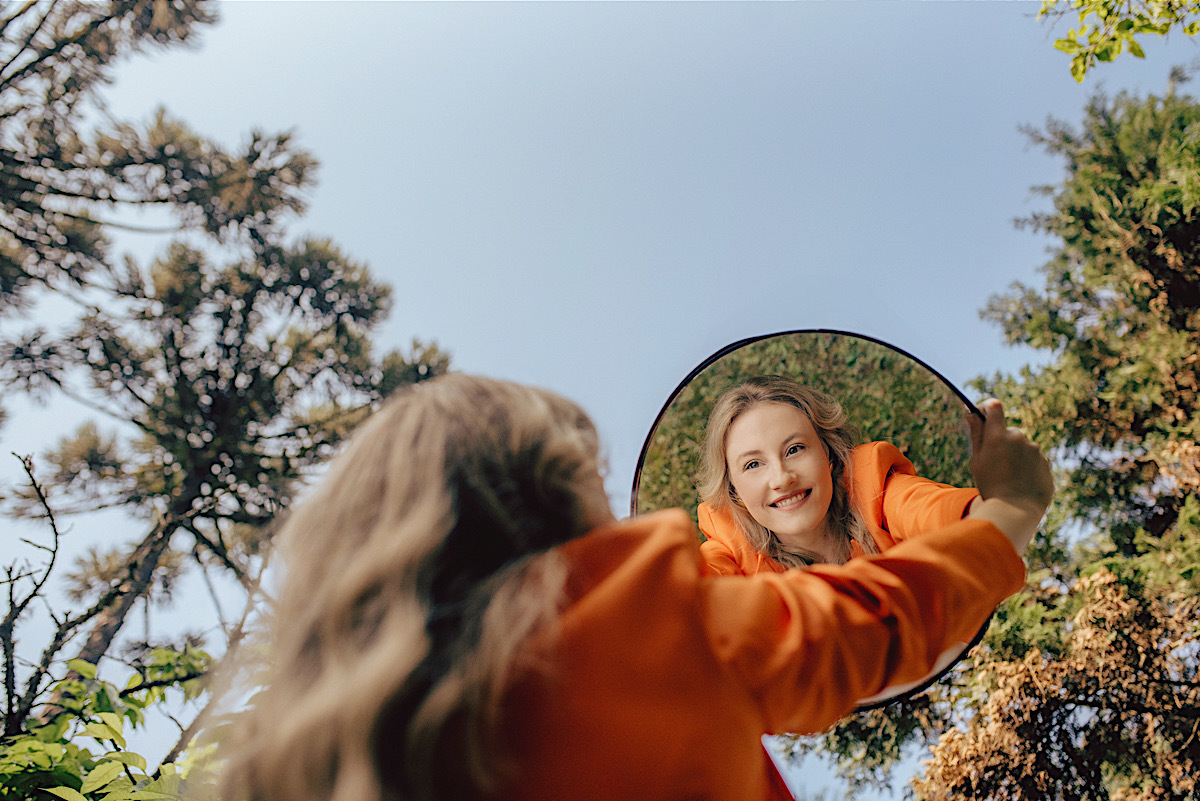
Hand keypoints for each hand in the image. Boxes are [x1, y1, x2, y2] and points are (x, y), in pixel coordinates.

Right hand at [965, 399, 1053, 554]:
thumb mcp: (977, 460)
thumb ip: (976, 434)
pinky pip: (1034, 460)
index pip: (994, 406)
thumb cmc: (991, 485)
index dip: (988, 409)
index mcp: (998, 435)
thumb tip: (971, 413)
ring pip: (1022, 447)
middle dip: (1001, 441)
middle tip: (995, 464)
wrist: (1016, 510)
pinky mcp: (1046, 463)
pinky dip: (1027, 467)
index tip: (983, 416)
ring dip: (1015, 456)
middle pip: (1008, 431)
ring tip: (1009, 478)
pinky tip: (1020, 483)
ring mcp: (1035, 450)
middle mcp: (1019, 437)